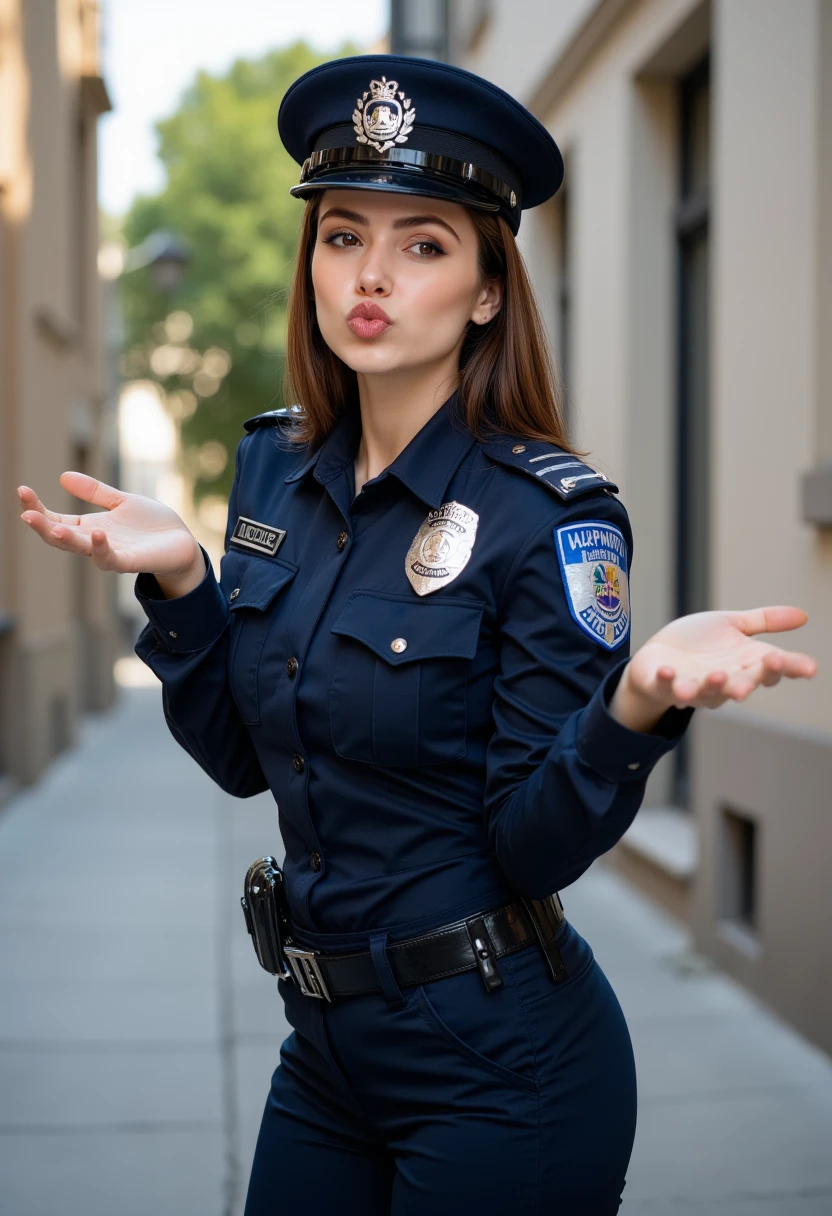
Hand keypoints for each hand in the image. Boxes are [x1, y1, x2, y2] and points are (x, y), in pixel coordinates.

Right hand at [18, 472, 204, 591]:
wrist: (182, 543)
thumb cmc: (151, 525)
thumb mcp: (121, 502)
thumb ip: (95, 492)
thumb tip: (63, 476)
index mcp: (89, 527)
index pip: (55, 519)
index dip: (37, 507)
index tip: (22, 490)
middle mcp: (94, 542)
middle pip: (60, 537)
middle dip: (42, 526)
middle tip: (26, 514)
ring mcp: (111, 553)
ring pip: (81, 550)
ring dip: (66, 540)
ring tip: (54, 527)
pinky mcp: (130, 562)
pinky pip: (111, 558)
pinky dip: (101, 548)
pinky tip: (96, 534)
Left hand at [609, 606, 817, 731]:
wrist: (657, 655)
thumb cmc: (699, 643)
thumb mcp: (732, 625)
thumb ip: (764, 621)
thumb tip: (804, 616)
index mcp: (743, 666)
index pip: (772, 670)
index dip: (790, 669)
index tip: (809, 668)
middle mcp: (723, 682)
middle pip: (744, 684)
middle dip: (754, 678)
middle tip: (768, 666)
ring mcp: (693, 687)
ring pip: (706, 692)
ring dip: (712, 685)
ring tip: (717, 675)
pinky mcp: (663, 685)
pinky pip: (666, 686)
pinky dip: (668, 681)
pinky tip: (668, 671)